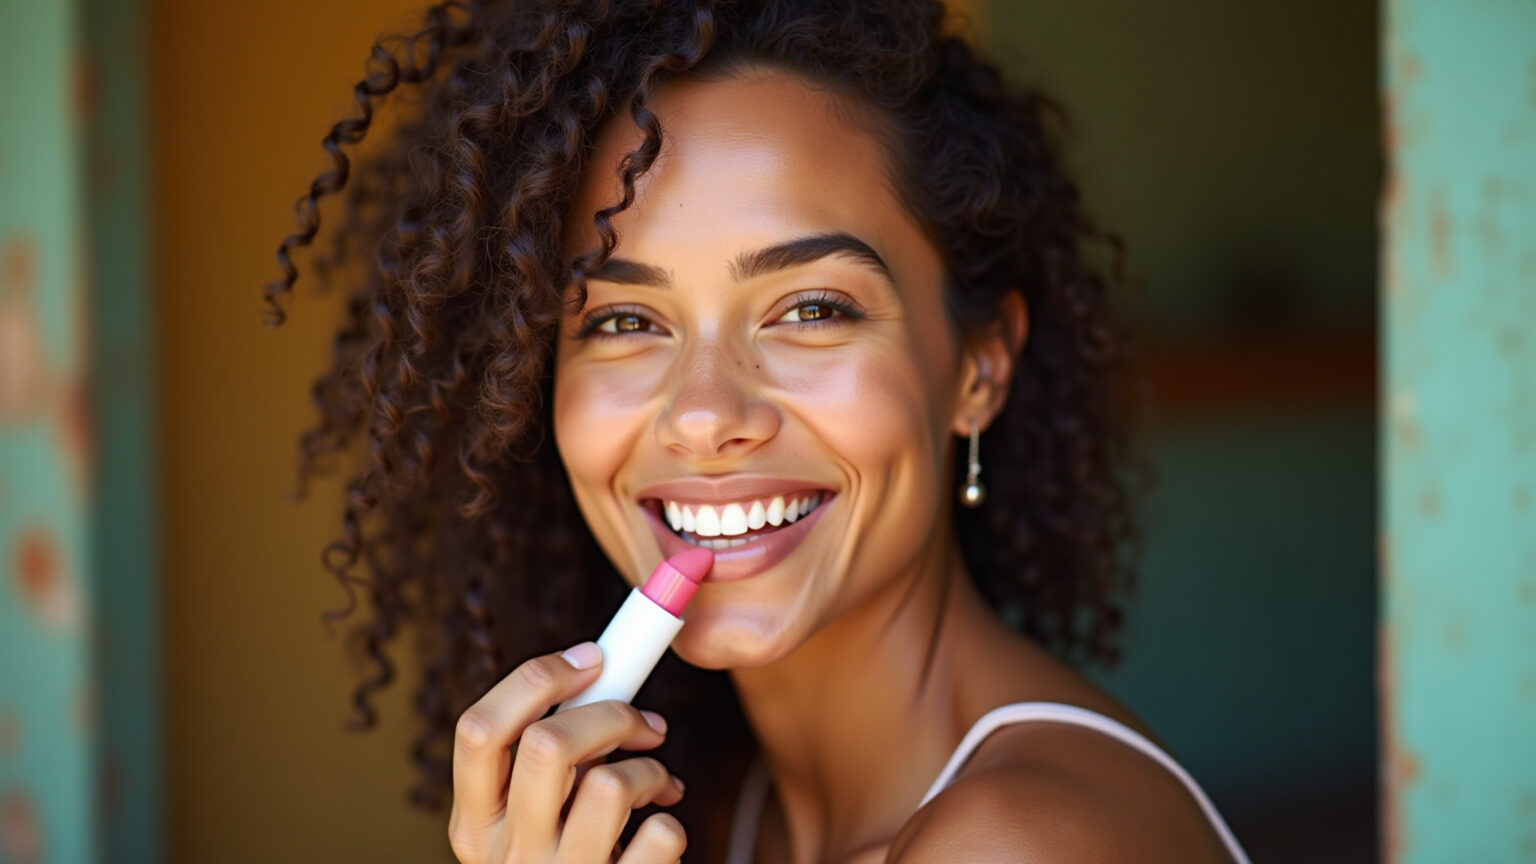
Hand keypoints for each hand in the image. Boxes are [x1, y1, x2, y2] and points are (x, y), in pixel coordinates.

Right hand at [448, 642, 687, 862]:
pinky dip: (672, 822)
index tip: (590, 659)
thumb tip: (597, 676)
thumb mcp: (530, 823)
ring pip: (611, 785)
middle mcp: (508, 857)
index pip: (479, 729)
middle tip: (643, 721)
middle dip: (611, 713)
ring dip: (650, 768)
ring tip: (656, 782)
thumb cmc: (567, 863)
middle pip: (547, 744)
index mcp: (475, 825)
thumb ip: (543, 763)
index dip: (538, 678)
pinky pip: (660, 835)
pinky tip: (661, 833)